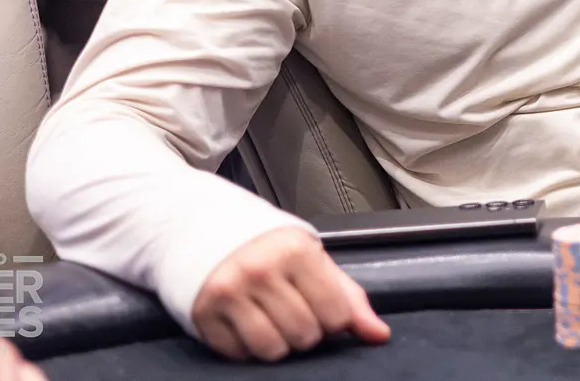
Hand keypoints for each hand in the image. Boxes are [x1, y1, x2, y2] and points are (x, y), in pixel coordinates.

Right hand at [192, 226, 388, 361]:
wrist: (201, 225)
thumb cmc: (265, 243)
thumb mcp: (311, 257)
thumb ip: (348, 296)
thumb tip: (378, 334)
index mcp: (296, 250)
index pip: (335, 314)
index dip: (334, 319)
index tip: (322, 307)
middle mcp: (261, 269)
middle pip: (304, 335)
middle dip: (305, 332)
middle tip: (293, 310)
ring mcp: (229, 291)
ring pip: (272, 350)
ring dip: (277, 343)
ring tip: (271, 319)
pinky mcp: (203, 312)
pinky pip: (238, 353)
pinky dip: (245, 347)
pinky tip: (244, 321)